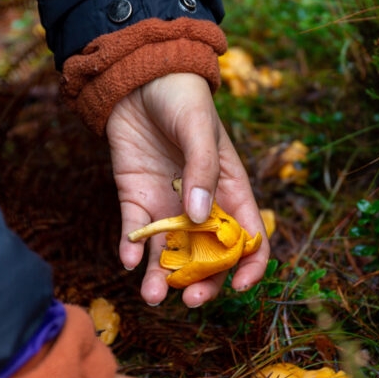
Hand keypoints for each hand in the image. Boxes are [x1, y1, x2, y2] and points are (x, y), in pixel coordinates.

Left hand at [106, 73, 269, 306]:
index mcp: (229, 189)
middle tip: (190, 299)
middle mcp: (200, 205)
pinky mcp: (136, 199)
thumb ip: (203, 171)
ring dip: (162, 277)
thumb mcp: (199, 128)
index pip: (248, 236)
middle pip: (208, 256)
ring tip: (153, 295)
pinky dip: (131, 249)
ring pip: (170, 252)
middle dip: (203, 281)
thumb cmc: (181, 97)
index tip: (241, 285)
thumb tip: (199, 218)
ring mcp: (167, 205)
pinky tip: (128, 260)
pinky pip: (135, 231)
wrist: (138, 78)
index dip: (250, 264)